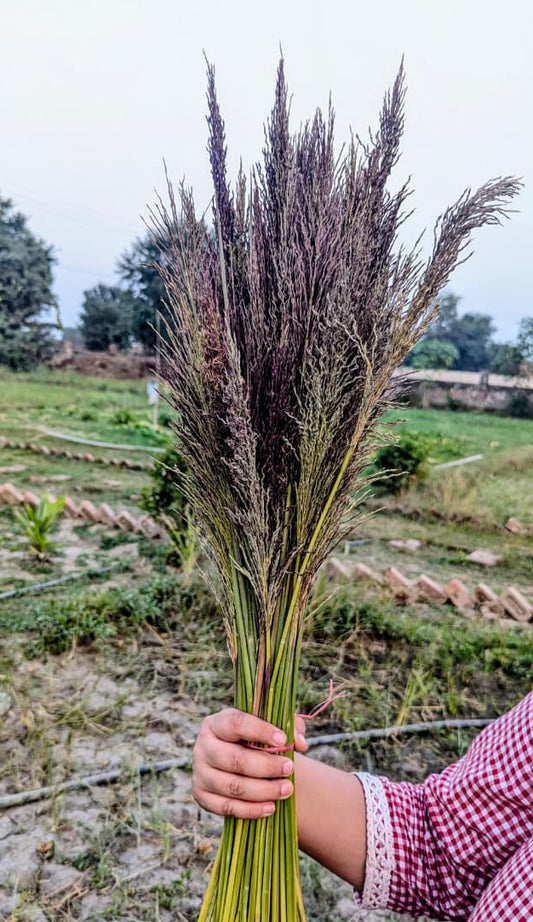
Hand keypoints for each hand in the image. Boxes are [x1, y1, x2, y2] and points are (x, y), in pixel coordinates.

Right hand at [192, 708, 307, 819]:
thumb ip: (290, 726)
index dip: (260, 731)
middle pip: (235, 759)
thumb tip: (299, 742)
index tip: (284, 740)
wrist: (238, 761)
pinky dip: (250, 810)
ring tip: (286, 789)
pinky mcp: (202, 796)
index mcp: (216, 723)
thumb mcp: (271, 726)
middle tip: (290, 768)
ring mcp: (200, 773)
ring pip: (233, 786)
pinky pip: (227, 807)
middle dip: (266, 766)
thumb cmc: (256, 740)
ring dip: (263, 790)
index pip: (236, 724)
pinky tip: (271, 807)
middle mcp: (203, 747)